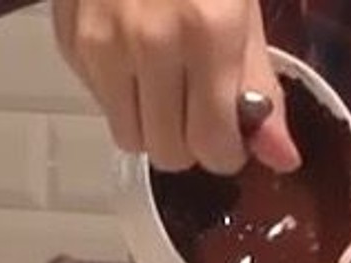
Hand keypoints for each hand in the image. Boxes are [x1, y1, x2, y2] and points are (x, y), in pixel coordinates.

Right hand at [51, 0, 298, 173]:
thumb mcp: (245, 8)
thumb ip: (260, 86)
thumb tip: (281, 158)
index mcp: (207, 35)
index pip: (210, 146)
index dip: (226, 151)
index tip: (231, 136)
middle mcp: (148, 45)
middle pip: (165, 152)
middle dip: (188, 142)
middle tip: (199, 111)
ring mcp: (100, 43)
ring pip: (127, 136)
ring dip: (151, 124)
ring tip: (166, 83)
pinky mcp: (69, 40)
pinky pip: (99, 100)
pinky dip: (121, 92)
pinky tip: (133, 53)